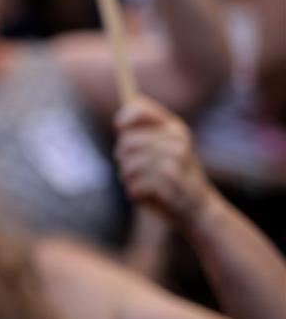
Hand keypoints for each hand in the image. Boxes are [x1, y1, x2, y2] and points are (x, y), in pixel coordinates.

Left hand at [114, 97, 216, 226]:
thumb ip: (144, 133)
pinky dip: (134, 192)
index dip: (124, 117)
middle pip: (127, 142)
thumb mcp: (163, 150)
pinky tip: (143, 194)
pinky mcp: (172, 183)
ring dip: (127, 177)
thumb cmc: (172, 176)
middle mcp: (177, 140)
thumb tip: (120, 120)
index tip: (119, 128)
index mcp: (175, 128)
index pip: (140, 110)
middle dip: (122, 159)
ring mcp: (176, 161)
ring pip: (129, 165)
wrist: (198, 208)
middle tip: (128, 169)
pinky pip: (135, 184)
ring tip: (136, 183)